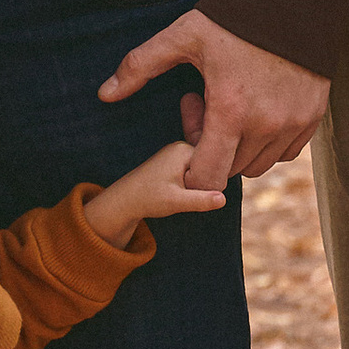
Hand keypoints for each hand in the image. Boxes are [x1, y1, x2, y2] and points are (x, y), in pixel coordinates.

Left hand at [83, 141, 231, 242]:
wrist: (125, 200)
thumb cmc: (148, 199)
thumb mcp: (177, 202)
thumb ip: (201, 200)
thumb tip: (223, 198)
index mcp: (184, 150)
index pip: (215, 161)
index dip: (211, 181)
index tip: (192, 192)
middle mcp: (181, 146)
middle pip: (209, 165)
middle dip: (204, 182)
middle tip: (183, 193)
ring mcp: (177, 152)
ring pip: (202, 169)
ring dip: (197, 184)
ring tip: (178, 191)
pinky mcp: (174, 160)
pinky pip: (194, 170)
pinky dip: (190, 183)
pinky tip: (176, 189)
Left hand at [99, 11, 328, 189]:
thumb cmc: (234, 18)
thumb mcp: (183, 36)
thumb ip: (140, 66)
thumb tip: (104, 94)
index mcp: (231, 111)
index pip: (207, 177)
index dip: (192, 162)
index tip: (192, 120)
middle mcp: (266, 125)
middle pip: (231, 170)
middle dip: (214, 148)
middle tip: (210, 102)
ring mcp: (293, 123)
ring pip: (259, 164)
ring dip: (242, 147)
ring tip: (235, 104)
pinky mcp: (313, 118)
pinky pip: (286, 152)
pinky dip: (269, 142)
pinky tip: (259, 107)